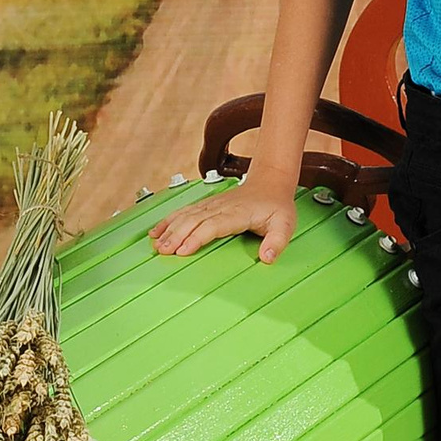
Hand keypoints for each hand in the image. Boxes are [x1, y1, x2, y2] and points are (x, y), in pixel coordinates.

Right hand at [150, 176, 297, 264]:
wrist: (271, 182)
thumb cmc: (276, 205)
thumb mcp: (285, 225)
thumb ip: (277, 242)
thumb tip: (267, 257)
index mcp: (237, 213)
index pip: (213, 225)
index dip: (196, 237)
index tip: (182, 250)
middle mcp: (221, 207)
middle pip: (194, 221)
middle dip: (176, 235)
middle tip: (162, 251)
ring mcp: (212, 204)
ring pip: (186, 215)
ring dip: (169, 228)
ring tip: (155, 243)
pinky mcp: (207, 204)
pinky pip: (184, 211)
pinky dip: (169, 220)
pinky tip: (157, 230)